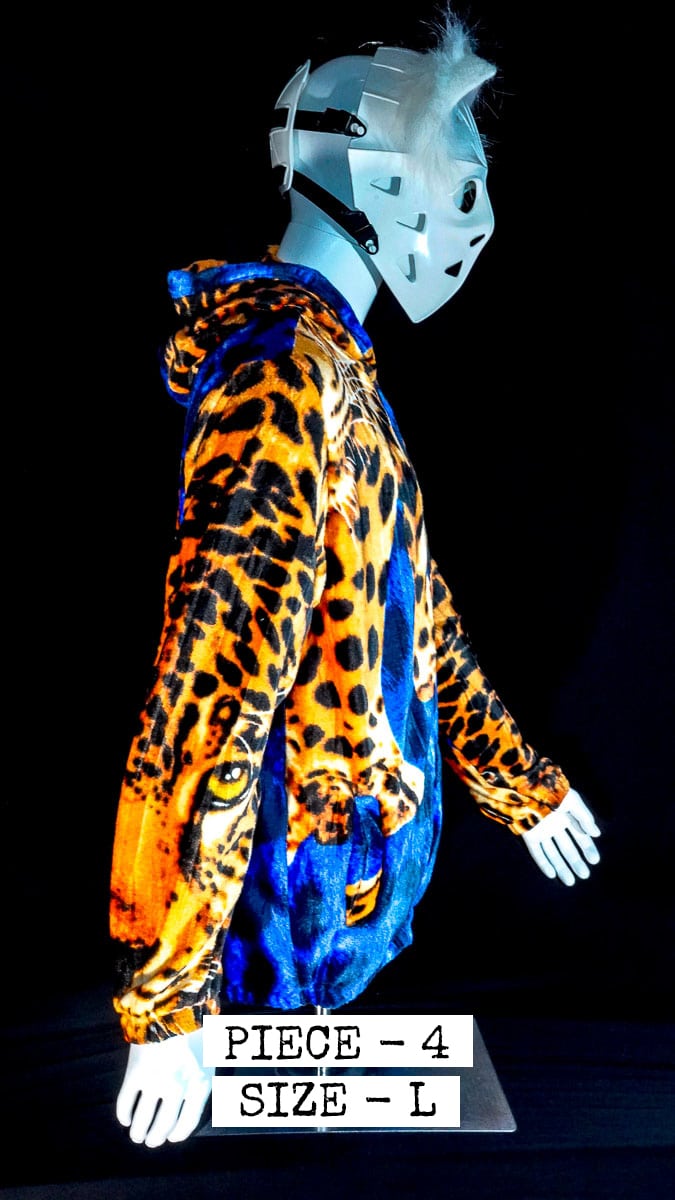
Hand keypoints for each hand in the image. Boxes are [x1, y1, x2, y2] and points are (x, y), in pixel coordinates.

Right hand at [116, 1028, 213, 1147]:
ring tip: (136, 1135)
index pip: (188, 1123)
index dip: (178, 1134)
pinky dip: (123, 1113)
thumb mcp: (211, 1054)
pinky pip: (126, 1102)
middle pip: (164, 1126)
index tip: (171, 1137)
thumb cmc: (197, 1026)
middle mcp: (179, 1090)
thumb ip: (205, 1076)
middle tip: (151, 1141)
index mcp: (200, 1085)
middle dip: (156, 1137)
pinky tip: (124, 1118)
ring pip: (143, 1119)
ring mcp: (155, 1083)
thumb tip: (197, 1095)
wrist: (174, 1004)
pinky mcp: (136, 1074)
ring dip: (138, 1131)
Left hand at [522, 788, 600, 886]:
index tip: (594, 861)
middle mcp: (555, 826)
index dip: (587, 848)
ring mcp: (542, 832)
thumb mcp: (573, 801)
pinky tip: (552, 874)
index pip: (580, 836)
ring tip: (571, 881)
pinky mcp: (529, 835)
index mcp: (567, 817)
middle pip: (567, 848)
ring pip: (553, 853)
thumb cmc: (552, 792)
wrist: (527, 787)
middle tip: (585, 875)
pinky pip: (537, 852)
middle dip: (576, 862)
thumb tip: (597, 834)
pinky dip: (544, 863)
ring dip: (562, 866)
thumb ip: (584, 817)